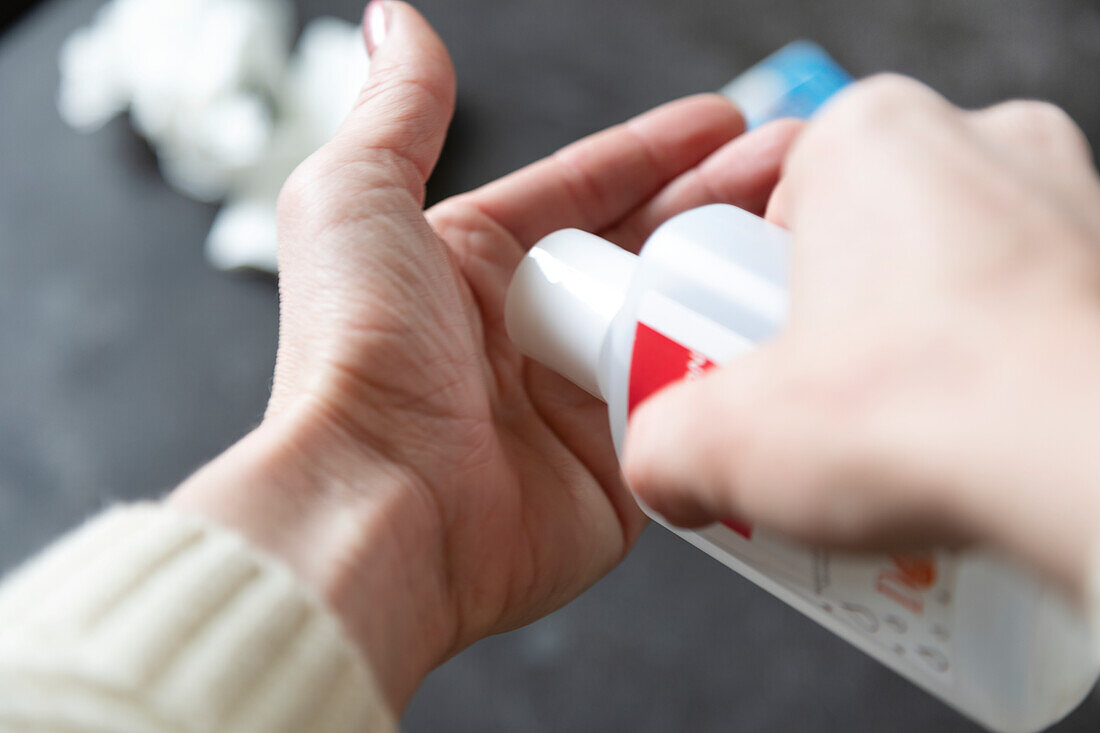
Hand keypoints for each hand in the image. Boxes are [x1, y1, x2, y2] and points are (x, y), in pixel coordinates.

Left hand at [170, 0, 800, 711]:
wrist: (377, 506)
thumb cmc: (354, 354)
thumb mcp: (356, 198)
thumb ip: (396, 111)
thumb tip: (395, 22)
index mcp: (474, 266)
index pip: (585, 190)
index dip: (654, 151)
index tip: (725, 121)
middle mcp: (528, 333)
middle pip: (648, 250)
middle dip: (723, 202)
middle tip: (797, 165)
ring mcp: (577, 403)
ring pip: (678, 323)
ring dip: (741, 279)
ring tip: (813, 232)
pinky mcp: (618, 471)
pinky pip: (690, 409)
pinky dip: (734, 373)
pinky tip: (788, 331)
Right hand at [624, 75, 1099, 595]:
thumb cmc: (933, 415)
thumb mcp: (724, 441)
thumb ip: (660, 446)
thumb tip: (665, 470)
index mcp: (867, 136)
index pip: (766, 206)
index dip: (738, 296)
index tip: (738, 366)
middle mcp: (979, 144)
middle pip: (856, 241)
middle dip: (826, 327)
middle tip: (809, 412)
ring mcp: (1067, 201)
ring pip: (946, 277)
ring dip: (909, 352)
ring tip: (890, 439)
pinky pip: (1021, 315)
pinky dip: (989, 372)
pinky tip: (968, 445)